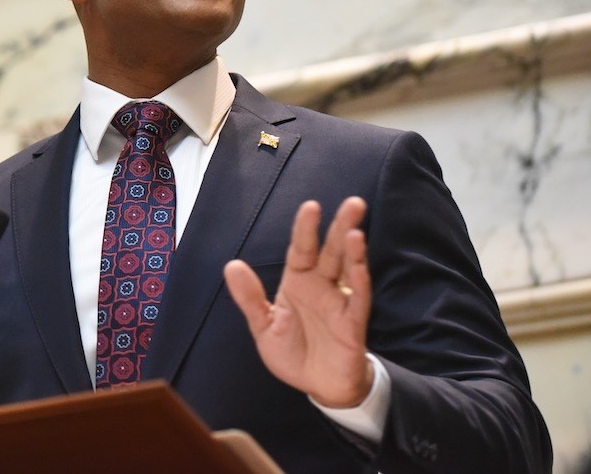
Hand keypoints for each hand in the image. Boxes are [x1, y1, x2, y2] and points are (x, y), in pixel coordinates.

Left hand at [223, 196, 371, 407]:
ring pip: (348, 268)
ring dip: (353, 248)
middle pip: (331, 251)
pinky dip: (358, 278)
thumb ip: (250, 298)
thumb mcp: (265, 327)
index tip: (311, 206)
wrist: (318, 386)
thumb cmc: (294, 353)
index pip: (302, 249)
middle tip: (353, 203)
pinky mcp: (353, 323)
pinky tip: (358, 262)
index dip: (305, 228)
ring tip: (355, 229)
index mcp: (298, 283)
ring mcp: (339, 302)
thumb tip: (232, 265)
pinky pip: (358, 297)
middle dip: (340, 226)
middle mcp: (321, 286)